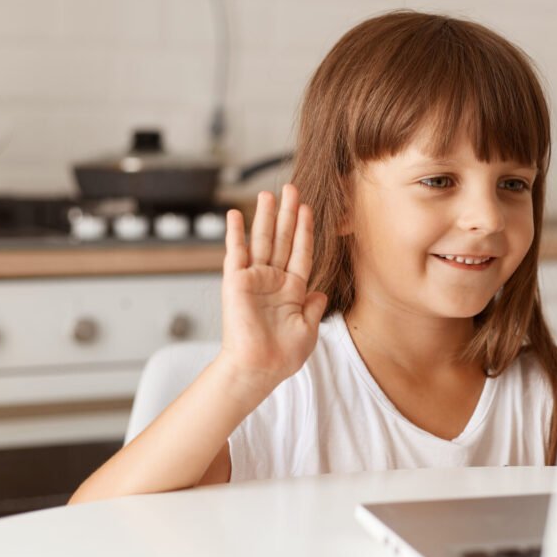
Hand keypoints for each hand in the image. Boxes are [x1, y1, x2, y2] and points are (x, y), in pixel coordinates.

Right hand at [217, 184, 327, 393]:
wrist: (259, 368)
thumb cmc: (283, 355)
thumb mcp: (308, 329)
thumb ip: (314, 307)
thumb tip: (321, 293)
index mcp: (293, 290)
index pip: (302, 252)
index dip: (306, 230)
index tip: (309, 209)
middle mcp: (273, 280)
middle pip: (283, 239)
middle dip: (288, 213)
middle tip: (292, 188)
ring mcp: (254, 279)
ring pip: (262, 240)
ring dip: (266, 216)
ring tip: (269, 193)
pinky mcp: (236, 282)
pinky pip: (236, 252)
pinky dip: (235, 233)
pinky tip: (236, 214)